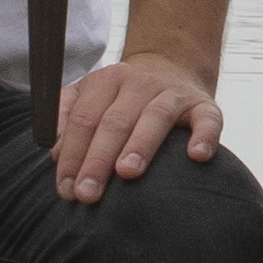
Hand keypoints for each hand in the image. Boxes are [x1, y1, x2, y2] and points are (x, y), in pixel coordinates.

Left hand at [52, 47, 221, 202]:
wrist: (172, 68)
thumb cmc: (123, 98)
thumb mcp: (90, 97)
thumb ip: (67, 118)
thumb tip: (55, 153)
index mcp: (107, 81)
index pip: (84, 118)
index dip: (72, 153)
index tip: (65, 188)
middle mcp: (140, 82)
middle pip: (115, 121)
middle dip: (98, 159)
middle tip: (87, 193)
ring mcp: (173, 93)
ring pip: (156, 117)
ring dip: (141, 145)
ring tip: (128, 173)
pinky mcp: (204, 106)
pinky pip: (208, 120)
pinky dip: (205, 136)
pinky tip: (197, 156)